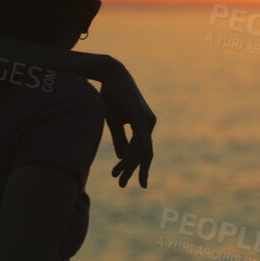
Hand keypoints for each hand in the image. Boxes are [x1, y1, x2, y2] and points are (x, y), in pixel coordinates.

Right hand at [99, 66, 154, 187]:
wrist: (110, 75)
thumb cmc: (111, 97)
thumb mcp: (114, 123)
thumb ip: (120, 140)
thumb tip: (122, 157)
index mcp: (144, 126)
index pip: (141, 151)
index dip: (132, 167)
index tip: (122, 180)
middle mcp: (149, 123)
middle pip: (145, 154)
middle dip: (134, 171)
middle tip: (122, 185)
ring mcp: (146, 119)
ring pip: (141, 149)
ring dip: (129, 164)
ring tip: (118, 175)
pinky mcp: (140, 114)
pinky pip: (139, 138)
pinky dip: (134, 151)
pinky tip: (128, 162)